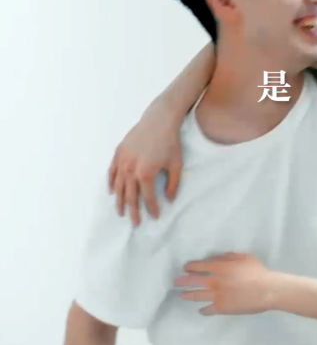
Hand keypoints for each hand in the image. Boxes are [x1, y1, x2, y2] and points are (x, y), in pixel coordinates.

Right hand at [108, 99, 183, 225]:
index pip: (148, 197)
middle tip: (136, 223)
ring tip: (121, 212)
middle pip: (130, 196)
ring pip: (118, 186)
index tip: (156, 217)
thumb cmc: (170, 142)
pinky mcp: (118, 153)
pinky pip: (111, 172)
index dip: (152, 209)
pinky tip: (112, 192)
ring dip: (119, 201)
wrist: (159, 120)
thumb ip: (173, 184)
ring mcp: (122, 161)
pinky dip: (111, 183)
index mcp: (145, 174)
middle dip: (133, 211)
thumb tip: (169, 199)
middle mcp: (130, 169)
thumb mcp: (177, 164)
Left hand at [175, 253, 275, 314]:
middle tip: (177, 282)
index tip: (185, 267)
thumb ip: (229, 256)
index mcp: (219, 267)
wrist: (266, 290)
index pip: (198, 266)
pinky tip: (201, 310)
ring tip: (183, 295)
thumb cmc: (258, 272)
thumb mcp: (245, 257)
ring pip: (196, 295)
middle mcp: (214, 281)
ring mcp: (216, 295)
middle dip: (183, 281)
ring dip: (188, 295)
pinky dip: (203, 310)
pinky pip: (208, 310)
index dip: (190, 266)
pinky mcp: (221, 308)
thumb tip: (217, 258)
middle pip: (193, 281)